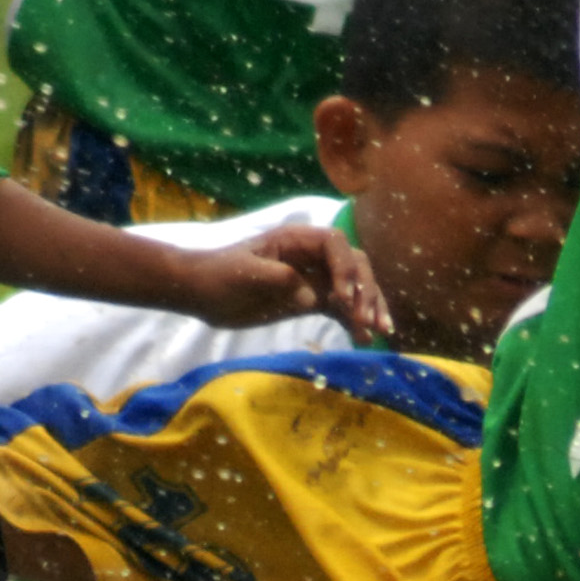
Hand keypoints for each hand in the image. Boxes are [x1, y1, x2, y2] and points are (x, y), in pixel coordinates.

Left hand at [166, 223, 389, 339]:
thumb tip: (315, 295)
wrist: (200, 294)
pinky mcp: (309, 301)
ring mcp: (312, 278)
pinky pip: (339, 309)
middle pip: (352, 265)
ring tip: (379, 332)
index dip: (345, 269)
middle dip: (365, 290)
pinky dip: (353, 322)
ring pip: (352, 288)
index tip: (342, 298)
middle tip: (366, 320)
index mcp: (296, 239)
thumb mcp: (245, 274)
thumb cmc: (217, 275)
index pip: (335, 244)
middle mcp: (311, 256)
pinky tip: (364, 341)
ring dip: (368, 307)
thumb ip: (280, 280)